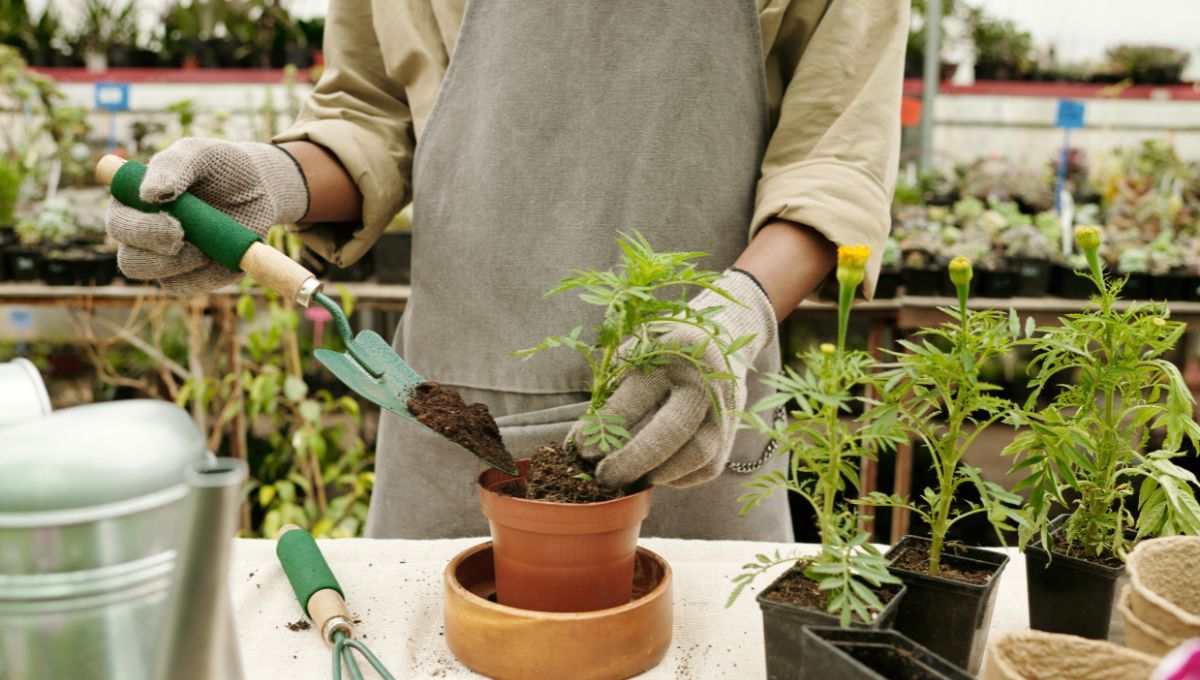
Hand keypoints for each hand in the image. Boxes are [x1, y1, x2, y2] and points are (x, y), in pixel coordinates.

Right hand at [106, 138, 307, 294]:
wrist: (259, 188)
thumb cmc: (221, 166)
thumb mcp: (201, 154)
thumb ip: (174, 165)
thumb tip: (149, 193)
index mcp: (132, 203)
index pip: (118, 224)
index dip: (139, 230)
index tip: (174, 224)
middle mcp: (142, 234)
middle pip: (130, 260)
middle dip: (158, 255)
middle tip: (188, 239)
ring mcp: (165, 259)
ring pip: (156, 278)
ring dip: (181, 266)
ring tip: (208, 248)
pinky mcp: (191, 276)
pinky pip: (188, 286)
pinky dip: (207, 275)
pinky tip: (222, 255)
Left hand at [567, 269, 776, 487]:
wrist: (723, 336)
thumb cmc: (664, 347)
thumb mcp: (637, 349)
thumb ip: (612, 386)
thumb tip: (582, 439)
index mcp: (674, 353)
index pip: (637, 395)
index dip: (606, 425)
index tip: (582, 448)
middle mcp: (704, 381)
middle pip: (673, 429)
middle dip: (634, 459)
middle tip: (604, 477)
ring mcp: (725, 408)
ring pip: (698, 454)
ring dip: (659, 473)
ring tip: (629, 479)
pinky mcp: (733, 429)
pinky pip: (709, 466)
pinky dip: (680, 478)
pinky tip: (656, 473)